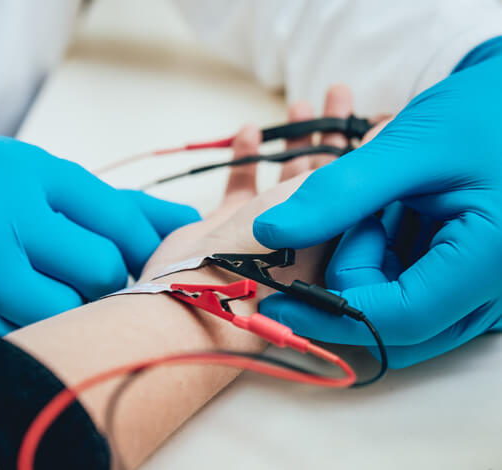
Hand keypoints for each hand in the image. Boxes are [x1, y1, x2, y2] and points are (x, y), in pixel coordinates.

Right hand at [0, 137, 198, 340]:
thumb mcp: (33, 190)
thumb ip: (110, 206)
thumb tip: (188, 220)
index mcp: (20, 168)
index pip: (118, 215)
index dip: (143, 248)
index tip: (144, 264)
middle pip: (102, 267)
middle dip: (98, 282)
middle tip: (68, 276)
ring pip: (66, 311)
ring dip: (60, 312)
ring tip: (26, 292)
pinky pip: (23, 340)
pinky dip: (22, 333)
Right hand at [141, 90, 354, 296]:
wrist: (194, 290)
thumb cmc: (261, 255)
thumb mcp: (312, 207)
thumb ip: (346, 171)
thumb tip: (384, 134)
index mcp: (333, 242)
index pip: (360, 188)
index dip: (367, 149)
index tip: (374, 113)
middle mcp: (304, 238)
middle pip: (325, 176)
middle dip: (331, 133)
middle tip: (338, 94)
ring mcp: (265, 232)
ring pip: (286, 178)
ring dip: (293, 141)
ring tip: (300, 106)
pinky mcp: (229, 227)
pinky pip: (243, 186)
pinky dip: (247, 158)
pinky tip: (249, 132)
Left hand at [254, 54, 501, 367]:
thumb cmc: (485, 112)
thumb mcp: (409, 147)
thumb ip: (338, 194)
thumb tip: (268, 233)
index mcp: (485, 262)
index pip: (399, 320)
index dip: (330, 316)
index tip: (278, 300)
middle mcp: (489, 289)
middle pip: (395, 321)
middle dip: (352, 278)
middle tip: (361, 216)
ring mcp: (479, 285)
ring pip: (397, 305)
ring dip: (366, 262)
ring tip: (384, 205)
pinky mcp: (464, 273)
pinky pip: (410, 284)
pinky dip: (381, 255)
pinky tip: (390, 214)